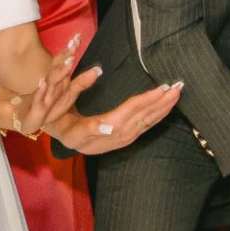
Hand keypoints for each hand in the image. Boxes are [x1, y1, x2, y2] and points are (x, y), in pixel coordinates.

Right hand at [52, 77, 181, 156]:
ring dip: (160, 110)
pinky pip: (142, 128)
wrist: (54, 130)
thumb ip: (79, 99)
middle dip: (158, 104)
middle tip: (175, 88)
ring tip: (175, 95)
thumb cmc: (55, 113)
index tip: (160, 91)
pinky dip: (155, 117)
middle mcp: (107, 140)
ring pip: (142, 125)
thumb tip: (106, 114)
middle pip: (137, 121)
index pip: (124, 116)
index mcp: (91, 133)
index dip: (143, 103)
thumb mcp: (59, 104)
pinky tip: (164, 108)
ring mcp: (115, 142)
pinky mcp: (120, 140)